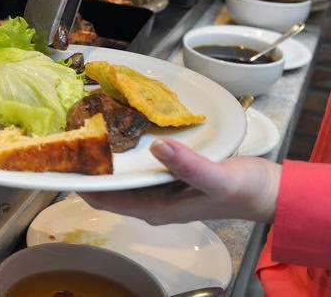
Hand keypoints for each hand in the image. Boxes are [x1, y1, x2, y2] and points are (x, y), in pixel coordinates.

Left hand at [79, 138, 281, 224]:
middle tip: (68, 131)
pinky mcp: (168, 173)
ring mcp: (158, 187)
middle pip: (106, 184)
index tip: (61, 156)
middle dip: (87, 162)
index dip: (79, 179)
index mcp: (154, 207)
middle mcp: (150, 200)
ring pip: (120, 172)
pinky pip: (137, 161)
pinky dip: (125, 147)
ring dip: (104, 153)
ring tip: (85, 123)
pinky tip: (120, 124)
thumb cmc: (244, 190)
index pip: (102, 197)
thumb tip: (156, 146)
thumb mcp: (217, 178)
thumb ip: (188, 165)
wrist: (269, 191)